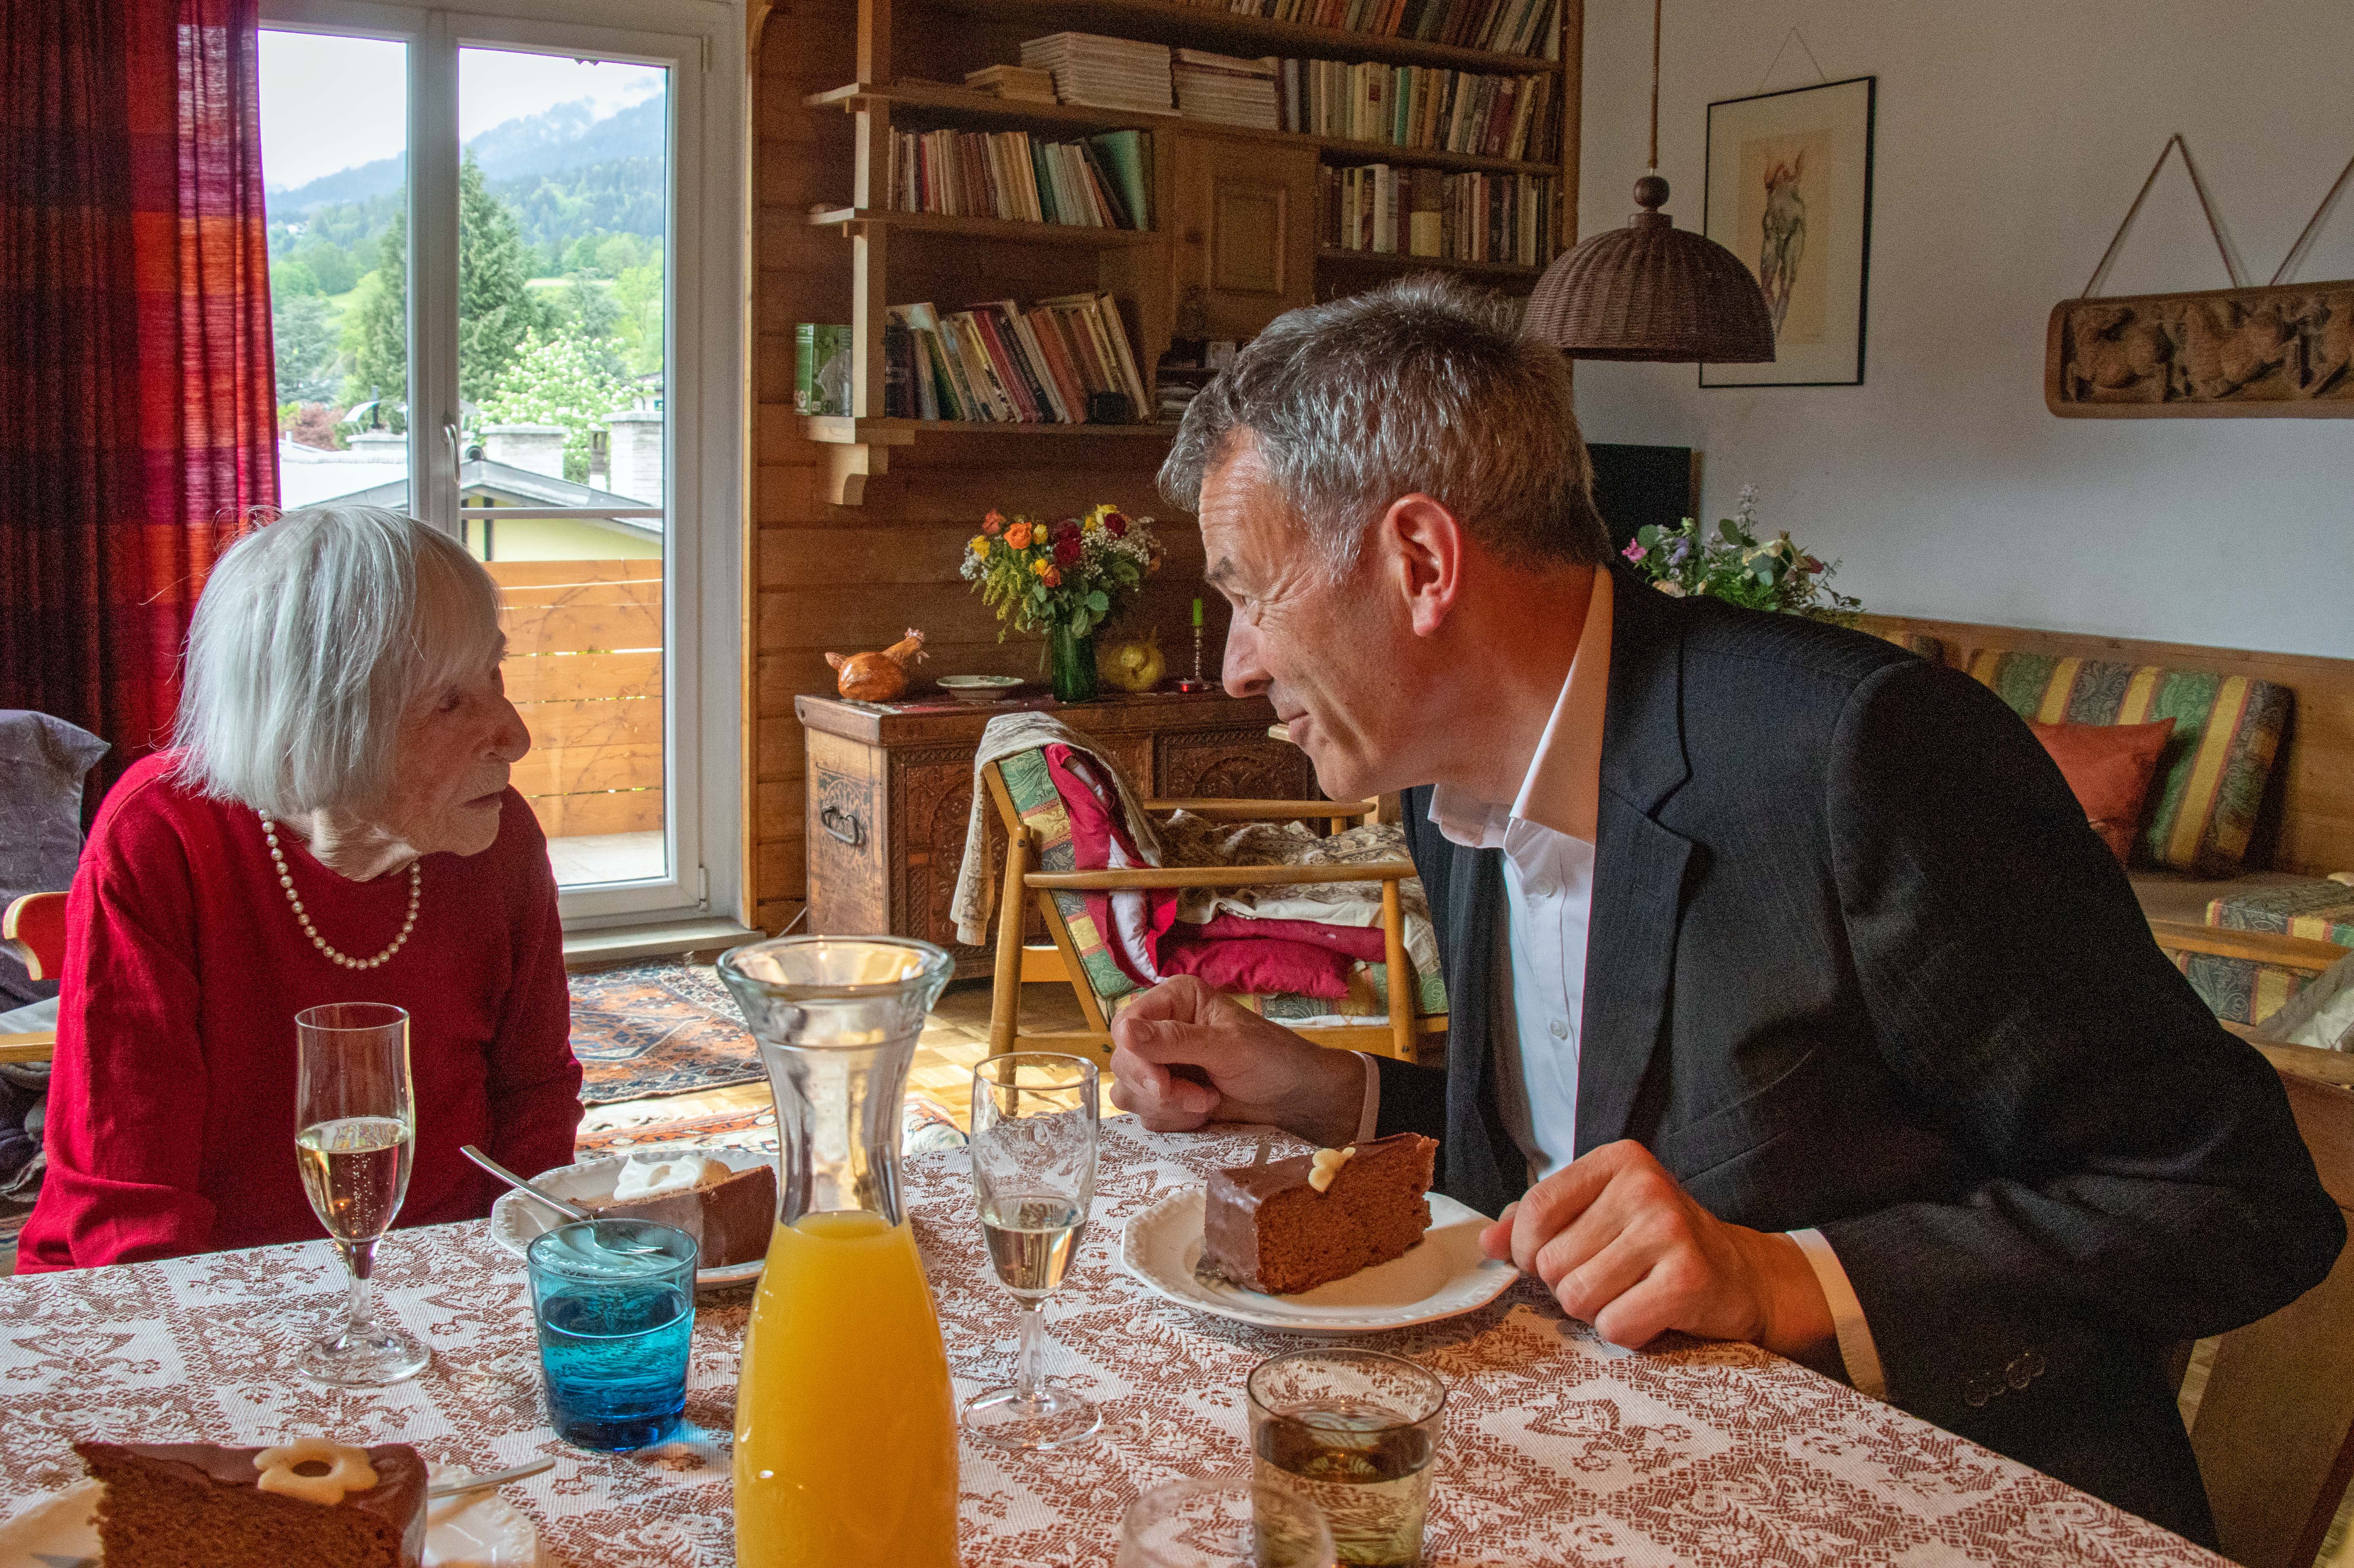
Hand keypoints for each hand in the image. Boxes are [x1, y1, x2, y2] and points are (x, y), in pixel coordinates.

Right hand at [1107, 976, 1365, 1146]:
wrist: (1295, 1100)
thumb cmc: (1272, 1060)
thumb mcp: (1227, 1047)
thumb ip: (1175, 1040)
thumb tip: (1123, 1033)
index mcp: (1175, 1000)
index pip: (1126, 1024)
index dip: (1137, 1059)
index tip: (1161, 1085)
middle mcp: (1161, 1027)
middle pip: (1123, 1062)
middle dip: (1160, 1089)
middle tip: (1201, 1099)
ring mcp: (1160, 1062)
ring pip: (1128, 1091)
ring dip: (1167, 1107)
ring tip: (1207, 1103)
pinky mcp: (1164, 1094)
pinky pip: (1143, 1113)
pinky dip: (1172, 1119)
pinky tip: (1202, 1113)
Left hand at [1478, 1141, 1835, 1364]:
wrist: (1741, 1275)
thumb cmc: (1655, 1245)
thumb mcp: (1598, 1214)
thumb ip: (1538, 1220)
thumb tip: (1487, 1242)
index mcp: (1617, 1161)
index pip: (1535, 1209)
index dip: (1527, 1250)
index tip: (1546, 1262)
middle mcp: (1644, 1186)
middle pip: (1552, 1262)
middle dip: (1568, 1285)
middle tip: (1608, 1280)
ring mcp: (1669, 1230)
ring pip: (1577, 1298)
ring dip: (1596, 1311)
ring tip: (1630, 1294)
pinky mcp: (1689, 1280)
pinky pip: (1615, 1326)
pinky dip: (1626, 1332)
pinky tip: (1652, 1313)